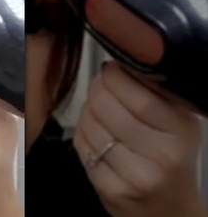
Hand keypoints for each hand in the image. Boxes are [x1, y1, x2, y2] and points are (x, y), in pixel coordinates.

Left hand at [73, 61, 205, 216]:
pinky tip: (95, 136)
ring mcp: (135, 174)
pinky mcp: (110, 189)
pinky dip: (82, 135)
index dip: (113, 75)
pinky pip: (81, 147)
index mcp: (181, 129)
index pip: (135, 92)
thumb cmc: (170, 158)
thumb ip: (152, 92)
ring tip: (99, 113)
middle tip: (101, 88)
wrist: (169, 209)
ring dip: (87, 112)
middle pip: (105, 105)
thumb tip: (118, 62)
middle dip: (96, 90)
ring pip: (89, 124)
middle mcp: (162, 154)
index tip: (111, 70)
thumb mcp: (176, 123)